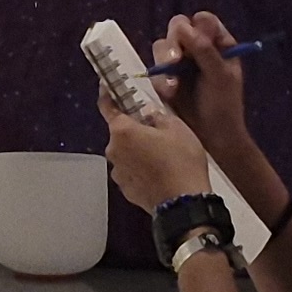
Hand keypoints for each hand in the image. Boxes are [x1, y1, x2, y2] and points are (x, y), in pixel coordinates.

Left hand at [101, 85, 213, 210]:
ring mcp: (117, 172)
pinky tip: (158, 174)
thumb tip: (148, 114)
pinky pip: (131, 172)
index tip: (108, 87)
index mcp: (122, 131)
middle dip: (134, 130)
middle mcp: (113, 150)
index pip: (107, 106)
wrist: (184, 204)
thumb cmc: (181, 161)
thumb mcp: (177, 128)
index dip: (108, 95)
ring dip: (137, 152)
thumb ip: (157, 116)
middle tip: (156, 132)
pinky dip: (140, 170)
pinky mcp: (125, 190)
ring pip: (125, 154)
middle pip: (120, 133)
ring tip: (161, 157)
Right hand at [150, 9, 252, 167]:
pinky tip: (169, 95)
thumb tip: (183, 26)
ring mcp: (180, 62)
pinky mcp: (164, 77)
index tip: (193, 40)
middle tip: (174, 62)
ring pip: (162, 46)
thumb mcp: (220, 77)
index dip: (196, 26)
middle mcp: (197, 48)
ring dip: (164, 62)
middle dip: (174, 44)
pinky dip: (160, 80)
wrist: (212, 139)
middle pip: (178, 28)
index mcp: (218, 45)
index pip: (204, 21)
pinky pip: (154, 67)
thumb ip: (204, 50)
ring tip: (173, 87)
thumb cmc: (223, 107)